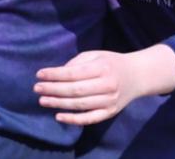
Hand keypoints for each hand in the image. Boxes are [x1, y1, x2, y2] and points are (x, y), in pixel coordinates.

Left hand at [34, 45, 174, 125]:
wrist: (138, 75)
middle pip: (75, 90)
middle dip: (53, 89)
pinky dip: (73, 120)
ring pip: (80, 105)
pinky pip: (89, 119)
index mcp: (102, 67)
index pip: (73, 73)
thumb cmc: (112, 63)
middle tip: (37, 89)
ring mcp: (109, 101)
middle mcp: (107, 85)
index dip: (54, 74)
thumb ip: (77, 62)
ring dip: (58, 104)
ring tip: (43, 101)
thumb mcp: (96, 55)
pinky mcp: (110, 112)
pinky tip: (58, 116)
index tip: (39, 74)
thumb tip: (57, 73)